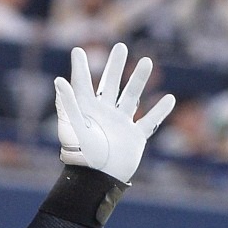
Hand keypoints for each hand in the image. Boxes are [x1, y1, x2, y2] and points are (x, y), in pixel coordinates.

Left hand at [54, 43, 175, 183]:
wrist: (98, 180)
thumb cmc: (82, 155)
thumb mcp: (74, 127)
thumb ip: (68, 104)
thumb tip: (59, 80)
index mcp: (86, 111)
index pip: (82, 84)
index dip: (80, 67)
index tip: (77, 50)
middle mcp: (103, 115)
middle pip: (110, 84)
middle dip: (115, 66)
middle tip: (120, 47)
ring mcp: (120, 125)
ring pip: (132, 97)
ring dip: (139, 79)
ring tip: (146, 61)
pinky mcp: (134, 138)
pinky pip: (149, 122)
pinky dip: (160, 111)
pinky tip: (169, 99)